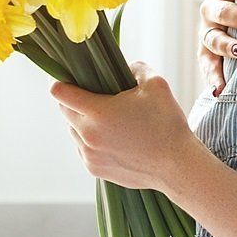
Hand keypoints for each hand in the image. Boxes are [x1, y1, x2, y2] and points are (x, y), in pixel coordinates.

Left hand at [51, 64, 200, 192]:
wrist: (177, 166)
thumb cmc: (167, 124)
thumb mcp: (155, 84)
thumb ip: (135, 68)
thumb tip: (125, 67)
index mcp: (97, 112)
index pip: (59, 92)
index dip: (62, 81)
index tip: (70, 78)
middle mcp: (87, 135)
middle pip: (64, 110)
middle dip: (74, 100)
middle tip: (95, 95)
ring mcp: (89, 155)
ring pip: (73, 131)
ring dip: (82, 122)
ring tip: (108, 119)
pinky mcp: (95, 169)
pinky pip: (83, 148)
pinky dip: (91, 140)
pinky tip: (112, 137)